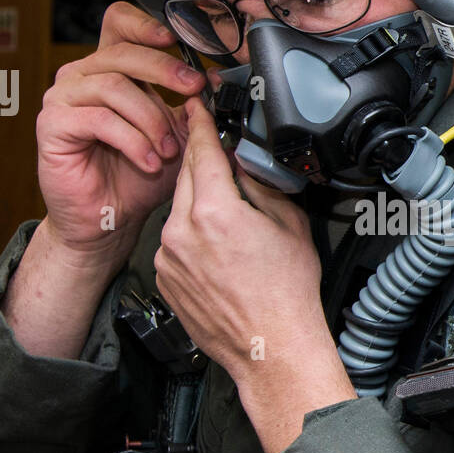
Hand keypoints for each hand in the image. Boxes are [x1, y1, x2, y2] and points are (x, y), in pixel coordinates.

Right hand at [36, 2, 205, 262]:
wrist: (109, 220)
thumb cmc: (137, 177)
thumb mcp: (176, 136)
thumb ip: (189, 106)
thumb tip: (214, 79)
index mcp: (109, 68)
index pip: (120, 23)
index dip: (147, 25)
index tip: (178, 41)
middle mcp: (82, 76)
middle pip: (124, 51)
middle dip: (165, 70)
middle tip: (193, 90)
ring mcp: (64, 97)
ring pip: (115, 86)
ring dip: (151, 118)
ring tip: (168, 150)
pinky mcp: (52, 124)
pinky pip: (99, 119)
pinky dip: (132, 141)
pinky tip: (149, 162)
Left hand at [155, 99, 354, 452]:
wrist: (272, 348)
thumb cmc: (286, 296)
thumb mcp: (288, 224)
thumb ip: (259, 185)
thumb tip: (244, 163)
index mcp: (215, 213)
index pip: (201, 150)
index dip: (199, 122)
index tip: (196, 105)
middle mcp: (182, 233)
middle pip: (186, 175)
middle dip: (202, 160)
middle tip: (219, 151)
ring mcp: (168, 258)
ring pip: (178, 208)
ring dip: (198, 201)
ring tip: (230, 216)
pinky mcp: (165, 278)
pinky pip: (173, 240)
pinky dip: (190, 233)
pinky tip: (219, 248)